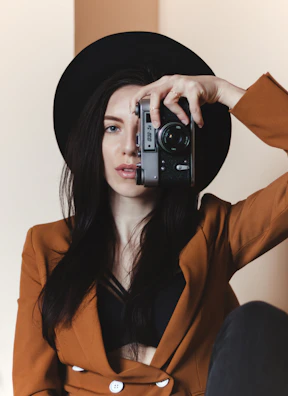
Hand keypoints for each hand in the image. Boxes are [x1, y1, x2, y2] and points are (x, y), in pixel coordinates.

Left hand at [129, 74, 244, 128]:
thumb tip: (153, 118)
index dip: (136, 101)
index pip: (144, 90)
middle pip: (154, 94)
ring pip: (171, 101)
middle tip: (156, 124)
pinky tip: (198, 122)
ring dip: (179, 115)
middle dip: (153, 111)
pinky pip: (191, 106)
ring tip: (186, 121)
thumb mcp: (176, 95)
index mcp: (163, 82)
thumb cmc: (193, 93)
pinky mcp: (194, 88)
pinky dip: (195, 116)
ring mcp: (182, 83)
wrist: (214, 86)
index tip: (134, 113)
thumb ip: (165, 102)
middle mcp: (171, 80)